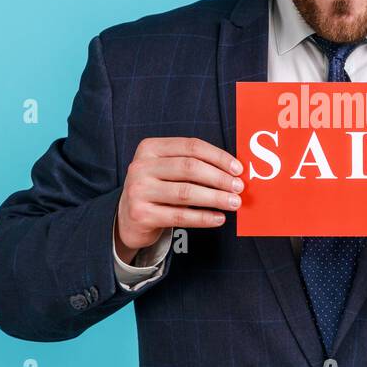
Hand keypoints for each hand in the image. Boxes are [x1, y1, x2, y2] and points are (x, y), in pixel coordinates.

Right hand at [115, 137, 244, 260]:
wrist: (127, 219)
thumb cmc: (157, 191)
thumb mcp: (167, 171)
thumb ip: (193, 166)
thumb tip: (233, 172)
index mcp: (150, 148)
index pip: (191, 146)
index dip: (218, 156)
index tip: (238, 169)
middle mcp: (141, 167)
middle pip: (190, 168)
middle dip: (219, 178)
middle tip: (239, 187)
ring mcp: (139, 191)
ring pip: (186, 192)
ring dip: (215, 198)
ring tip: (234, 203)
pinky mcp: (141, 214)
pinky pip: (179, 216)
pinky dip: (203, 218)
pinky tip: (218, 218)